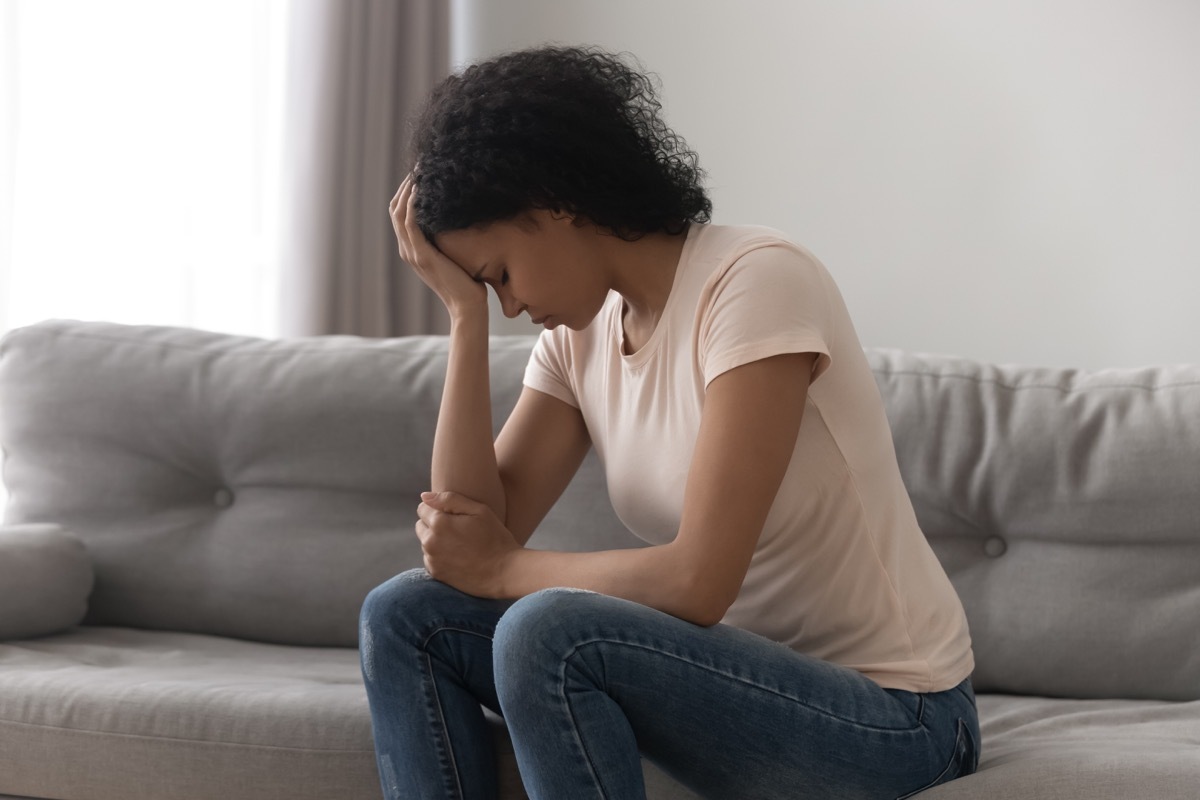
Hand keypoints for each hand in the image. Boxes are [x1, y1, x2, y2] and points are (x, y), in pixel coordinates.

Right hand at [390, 174, 486, 318]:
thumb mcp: (455, 256)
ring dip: (407, 189)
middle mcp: (408, 250)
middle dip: (405, 185)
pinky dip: (413, 204)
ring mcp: (413, 254)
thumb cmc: (468, 284)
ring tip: (419, 170)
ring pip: (399, 213)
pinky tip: (421, 189)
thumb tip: (461, 219)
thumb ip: (450, 240)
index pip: (400, 214)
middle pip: (395, 209)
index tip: (419, 174)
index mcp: (413, 250)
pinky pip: (411, 224)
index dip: (406, 192)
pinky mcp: (422, 256)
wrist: (468, 308)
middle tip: (419, 166)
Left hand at [415, 491, 519, 597]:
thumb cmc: (495, 538)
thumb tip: (424, 496)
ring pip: (425, 542)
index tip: (454, 515)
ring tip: (460, 544)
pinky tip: (458, 557)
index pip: (422, 508)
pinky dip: (439, 556)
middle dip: (434, 524)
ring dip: (436, 540)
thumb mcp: (480, 511)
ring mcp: (432, 559)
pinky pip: (430, 558)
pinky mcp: (436, 574)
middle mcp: (430, 541)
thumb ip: (450, 499)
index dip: (438, 508)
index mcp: (439, 523)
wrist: (504, 572)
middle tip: (458, 529)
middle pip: (420, 525)